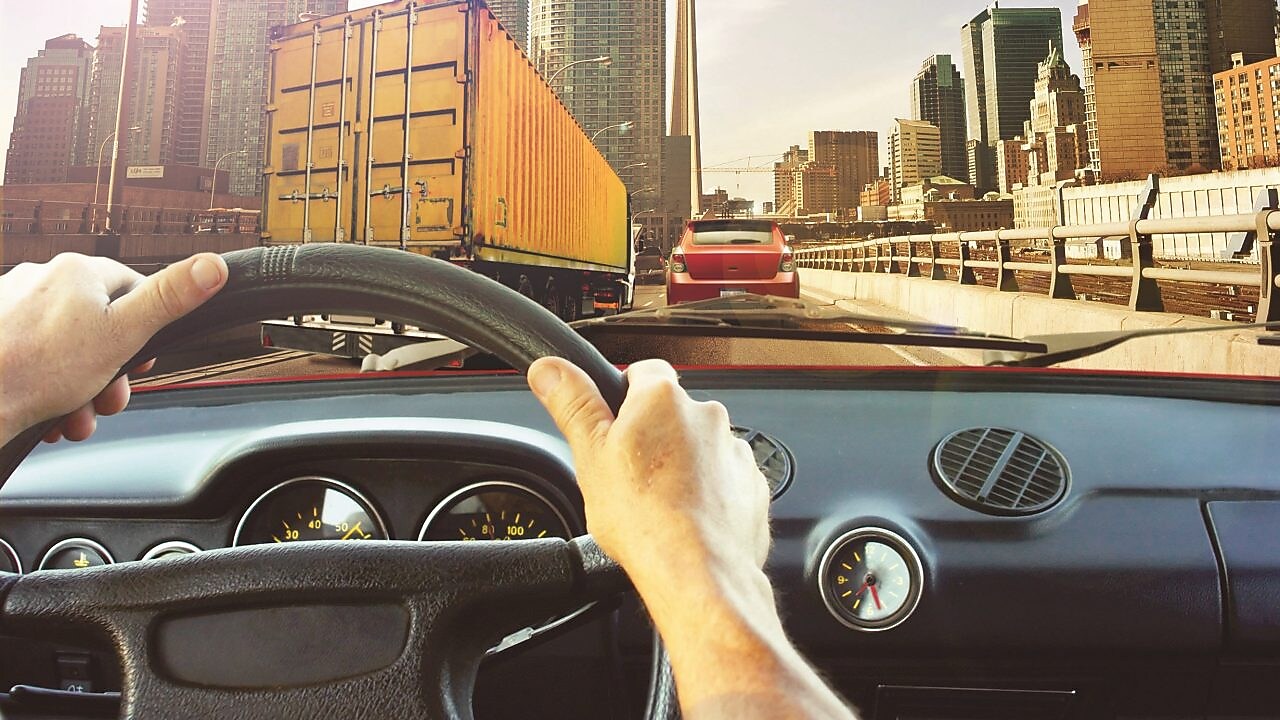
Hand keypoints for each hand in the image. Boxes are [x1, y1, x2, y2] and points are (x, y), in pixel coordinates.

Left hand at [0, 253, 227, 445]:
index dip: (144, 332)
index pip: (134, 290)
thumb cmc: (37, 371)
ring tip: (73, 414)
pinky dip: (45, 385)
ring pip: (66, 346)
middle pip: (99, 324)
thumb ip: (170, 299)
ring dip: (79, 388)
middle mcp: (41, 278)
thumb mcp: (123, 336)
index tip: (140, 362)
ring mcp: (11, 303)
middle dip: (109, 372)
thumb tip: (213, 265)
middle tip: (106, 398)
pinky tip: (47, 410)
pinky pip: (34, 355)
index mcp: (79, 272)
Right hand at [526, 357, 770, 596]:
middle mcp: (706, 415)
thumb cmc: (646, 520)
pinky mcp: (751, 484)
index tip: (612, 421)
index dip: (622, 395)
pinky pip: (724, 478)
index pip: (642, 371)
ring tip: (659, 503)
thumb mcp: (590, 456)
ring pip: (699, 447)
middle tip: (628, 473)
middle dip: (652, 436)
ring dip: (682, 464)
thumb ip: (572, 404)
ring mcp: (734, 450)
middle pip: (672, 413)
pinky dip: (709, 492)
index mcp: (662, 399)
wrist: (700, 573)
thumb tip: (551, 370)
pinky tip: (687, 518)